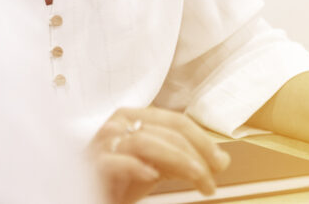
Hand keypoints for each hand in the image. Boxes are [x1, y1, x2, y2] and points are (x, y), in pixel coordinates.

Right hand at [88, 107, 230, 202]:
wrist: (88, 191)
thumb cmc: (119, 178)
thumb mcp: (156, 165)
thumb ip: (183, 160)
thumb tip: (220, 159)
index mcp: (134, 117)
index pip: (175, 121)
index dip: (203, 141)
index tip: (220, 163)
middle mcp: (118, 125)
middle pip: (166, 131)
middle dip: (196, 155)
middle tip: (211, 180)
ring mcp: (103, 144)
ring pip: (146, 141)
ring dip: (179, 160)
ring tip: (196, 179)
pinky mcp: (92, 165)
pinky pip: (115, 160)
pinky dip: (136, 166)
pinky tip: (151, 176)